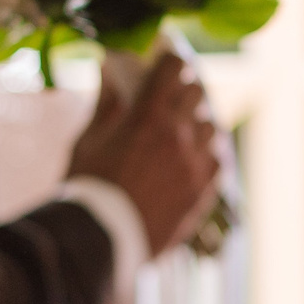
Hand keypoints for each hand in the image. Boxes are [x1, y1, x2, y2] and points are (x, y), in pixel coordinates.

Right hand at [67, 49, 222, 256]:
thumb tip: (110, 70)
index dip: (169, 62)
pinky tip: (190, 161)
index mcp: (148, 116)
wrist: (99, 242)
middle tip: (168, 98)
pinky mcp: (201, 193)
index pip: (174, 67)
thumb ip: (106, 104)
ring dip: (196, 124)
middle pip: (196, 93)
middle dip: (182, 90)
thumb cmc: (87, 188)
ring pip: (211, 127)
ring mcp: (194, 166)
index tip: (163, 65)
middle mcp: (178, 136)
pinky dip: (206, 156)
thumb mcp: (87, 140)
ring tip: (180, 134)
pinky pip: (217, 162)